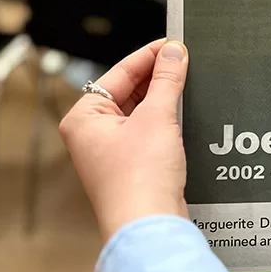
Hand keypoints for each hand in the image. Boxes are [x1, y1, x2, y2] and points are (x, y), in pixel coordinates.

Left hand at [59, 39, 189, 240]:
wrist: (149, 226)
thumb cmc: (138, 180)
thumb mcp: (157, 117)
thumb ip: (167, 80)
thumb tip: (174, 53)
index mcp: (83, 118)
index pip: (118, 74)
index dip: (148, 57)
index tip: (173, 45)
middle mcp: (91, 135)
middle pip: (128, 92)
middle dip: (157, 79)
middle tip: (185, 61)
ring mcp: (111, 154)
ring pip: (140, 113)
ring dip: (163, 100)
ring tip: (187, 83)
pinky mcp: (132, 169)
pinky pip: (149, 133)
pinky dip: (166, 121)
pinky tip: (184, 113)